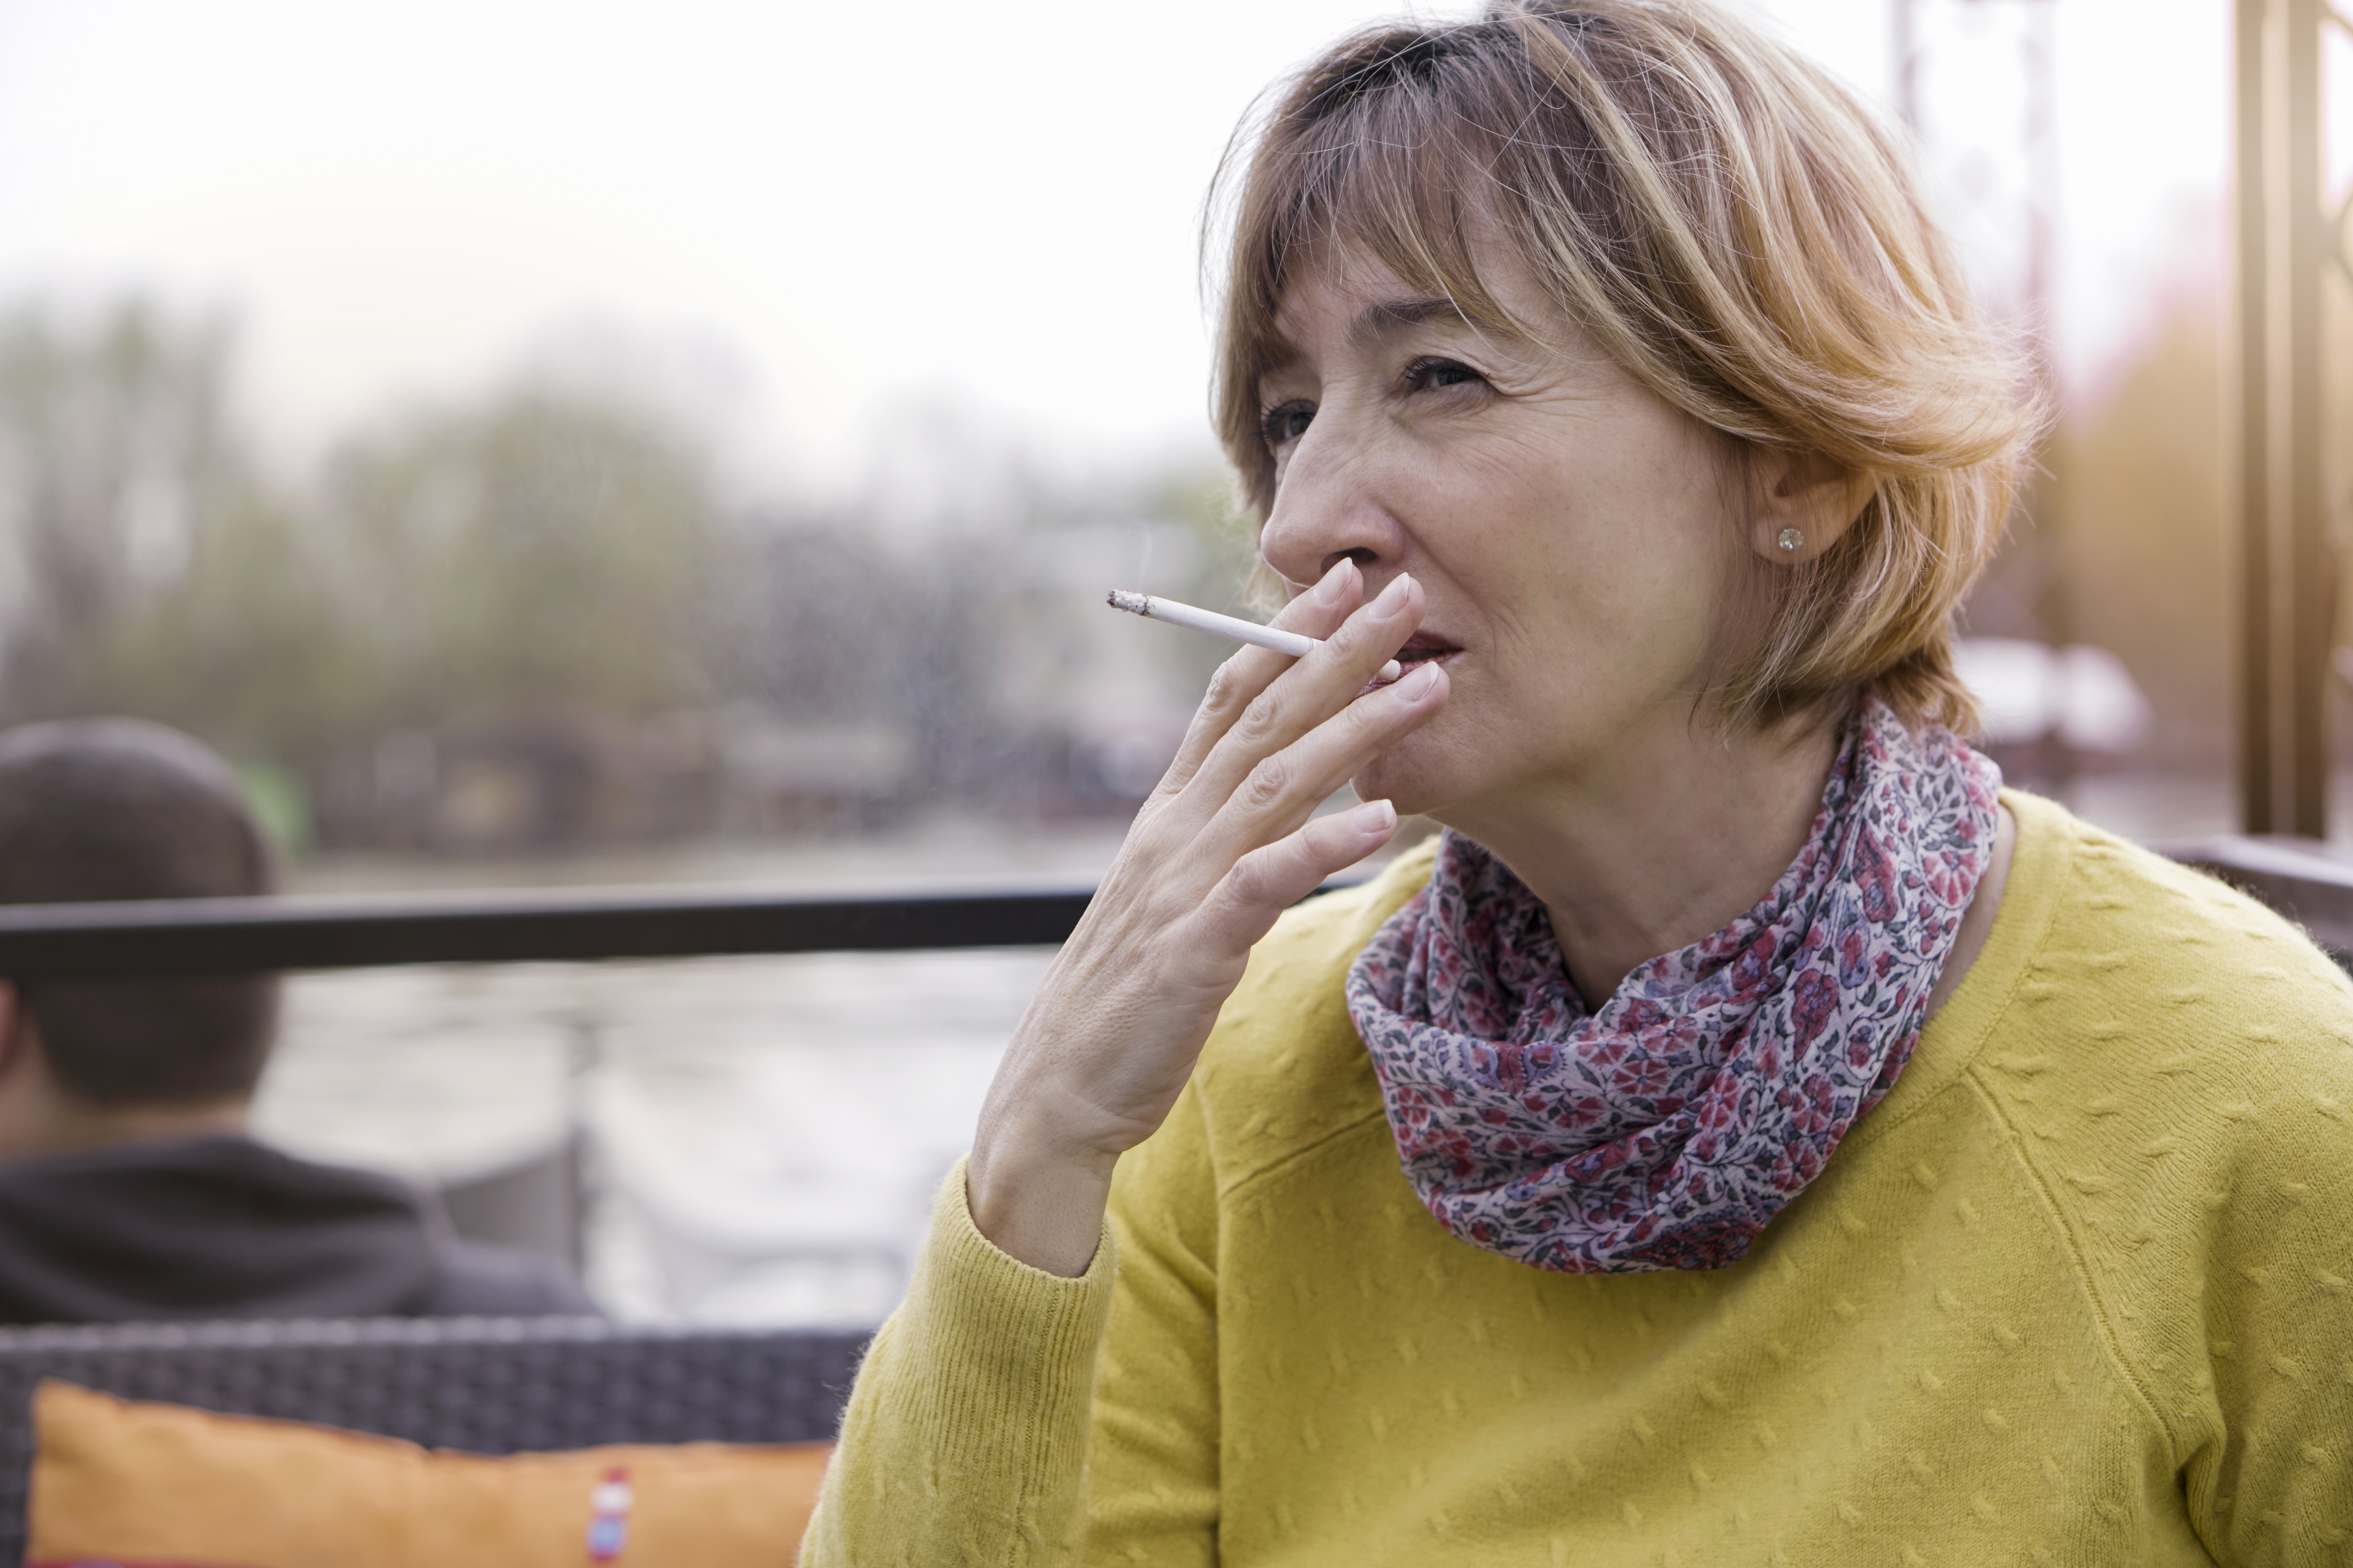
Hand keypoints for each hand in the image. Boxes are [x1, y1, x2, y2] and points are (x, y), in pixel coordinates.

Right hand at [966, 560, 1449, 1273]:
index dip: (1284, 634)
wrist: (1060, 1089)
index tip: (1345, 580)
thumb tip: (1282, 801)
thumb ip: (1221, 843)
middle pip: (1263, 720)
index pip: (1229, 699)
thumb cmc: (1127, 1000)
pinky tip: (1381, 814)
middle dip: (1335, 650)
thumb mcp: (1173, 900)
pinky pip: (1267, 881)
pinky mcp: (1194, 947)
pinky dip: (1322, 842)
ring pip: (1277, 783)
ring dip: (1355, 727)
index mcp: (1168, 815)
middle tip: (1403, 589)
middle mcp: (1174, 832)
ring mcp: (1182, 884)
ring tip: (1425, 685)